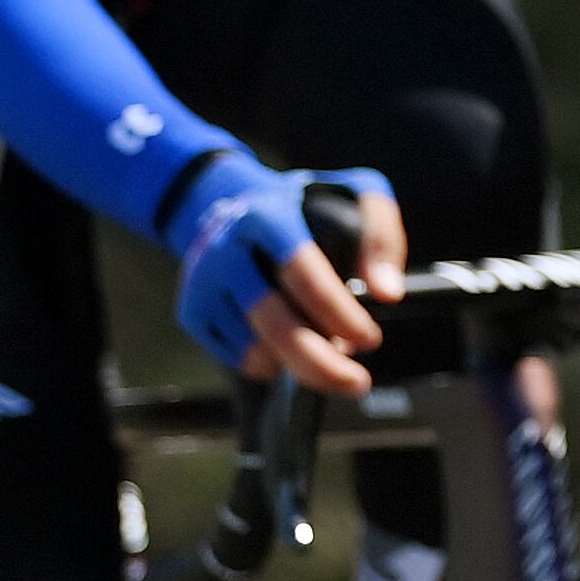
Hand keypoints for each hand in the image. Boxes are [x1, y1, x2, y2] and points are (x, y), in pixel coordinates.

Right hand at [171, 166, 401, 394]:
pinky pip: (237, 358)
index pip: (304, 276)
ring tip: (328, 347)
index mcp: (268, 217)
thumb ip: (381, 239)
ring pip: (256, 349)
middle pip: (275, 325)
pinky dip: (272, 364)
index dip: (340, 314)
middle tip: (357, 383)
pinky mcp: (192, 311)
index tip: (371, 340)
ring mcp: (203, 284)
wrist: (227, 200)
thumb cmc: (304, 205)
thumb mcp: (356, 197)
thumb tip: (387, 293)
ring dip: (299, 362)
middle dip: (321, 364)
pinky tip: (291, 344)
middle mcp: (226, 250)